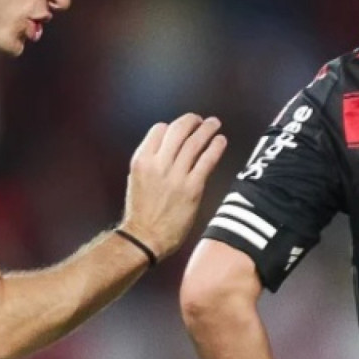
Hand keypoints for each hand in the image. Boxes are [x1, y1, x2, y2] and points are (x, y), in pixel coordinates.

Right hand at [121, 114, 226, 259]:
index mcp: (141, 160)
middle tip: (200, 119)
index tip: (180, 129)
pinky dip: (215, 147)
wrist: (144, 238)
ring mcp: (176, 175)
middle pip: (178, 130)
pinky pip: (206, 161)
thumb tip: (167, 151)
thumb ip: (151, 163)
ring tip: (214, 123)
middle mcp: (158, 164)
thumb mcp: (137, 180)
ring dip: (207, 129)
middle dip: (191, 121)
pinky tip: (221, 141)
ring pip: (194, 142)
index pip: (159, 130)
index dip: (171, 127)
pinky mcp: (192, 188)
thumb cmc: (140, 213)